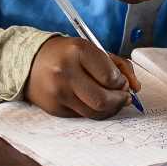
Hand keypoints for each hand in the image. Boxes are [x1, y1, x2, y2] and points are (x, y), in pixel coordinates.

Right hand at [24, 36, 139, 118]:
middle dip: (120, 101)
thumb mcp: (92, 49)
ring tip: (112, 100)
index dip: (122, 83)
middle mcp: (65, 73)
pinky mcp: (54, 109)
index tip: (122, 82)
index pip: (110, 77)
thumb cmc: (67, 54)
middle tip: (124, 97)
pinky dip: (93, 110)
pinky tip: (92, 101)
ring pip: (95, 112)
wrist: (30, 61)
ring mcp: (58, 93)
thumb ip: (118, 65)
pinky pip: (83, 116)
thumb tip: (136, 88)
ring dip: (110, 109)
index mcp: (78, 51)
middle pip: (104, 100)